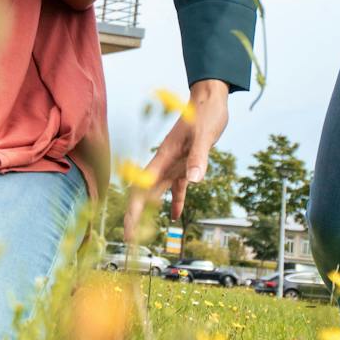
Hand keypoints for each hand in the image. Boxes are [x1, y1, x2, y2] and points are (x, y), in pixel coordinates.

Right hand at [131, 80, 230, 227]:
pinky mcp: (187, 162)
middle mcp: (164, 162)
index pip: (142, 188)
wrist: (210, 98)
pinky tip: (175, 215)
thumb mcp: (204, 135)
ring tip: (144, 232)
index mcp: (164, 156)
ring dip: (150, 211)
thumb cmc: (206, 113)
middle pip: (144, 193)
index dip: (133, 210)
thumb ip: (198, 157)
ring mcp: (174, 162)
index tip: (129, 229)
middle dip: (135, 216)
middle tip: (132, 241)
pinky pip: (177, 186)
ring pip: (157, 191)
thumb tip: (194, 181)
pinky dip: (175, 200)